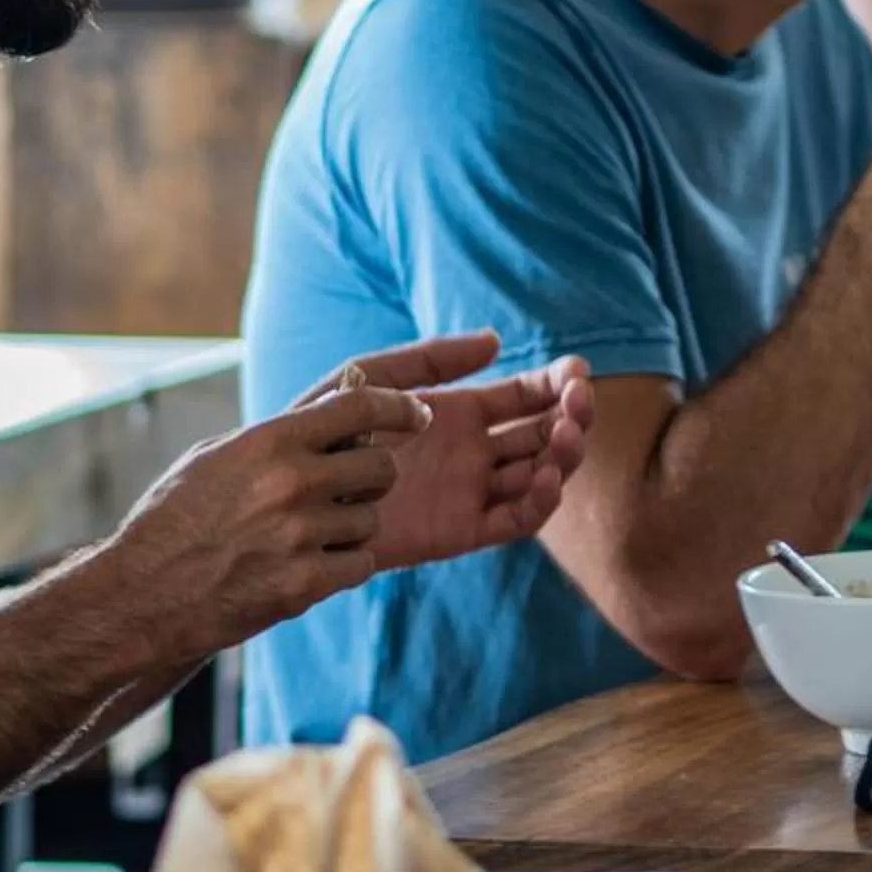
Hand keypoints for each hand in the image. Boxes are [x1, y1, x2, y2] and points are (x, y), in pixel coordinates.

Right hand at [104, 378, 430, 661]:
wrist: (139, 596)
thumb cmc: (173, 521)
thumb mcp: (216, 456)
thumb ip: (277, 435)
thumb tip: (336, 409)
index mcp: (269, 442)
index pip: (360, 404)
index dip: (400, 406)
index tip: (417, 415)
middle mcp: (290, 484)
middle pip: (381, 467)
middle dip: (372, 478)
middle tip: (347, 491)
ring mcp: (299, 536)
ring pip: (371, 520)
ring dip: (352, 527)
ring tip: (305, 536)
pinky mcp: (304, 586)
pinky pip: (359, 564)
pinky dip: (342, 566)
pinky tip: (306, 565)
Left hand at [293, 333, 597, 571]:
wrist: (292, 492)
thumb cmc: (324, 428)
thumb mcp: (373, 377)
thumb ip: (430, 359)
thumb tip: (496, 341)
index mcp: (462, 412)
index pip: (527, 395)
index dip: (558, 383)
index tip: (577, 372)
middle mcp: (475, 452)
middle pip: (544, 433)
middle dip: (572, 415)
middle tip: (578, 403)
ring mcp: (471, 492)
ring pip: (540, 473)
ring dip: (563, 455)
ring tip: (563, 436)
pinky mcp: (461, 531)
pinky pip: (515, 519)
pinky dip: (541, 501)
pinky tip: (546, 477)